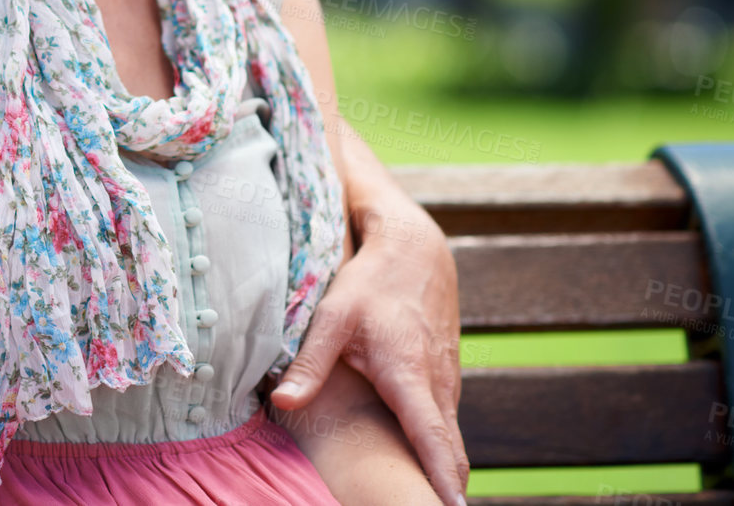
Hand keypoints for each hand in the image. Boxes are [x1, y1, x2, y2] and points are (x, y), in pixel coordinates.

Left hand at [271, 208, 467, 505]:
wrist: (415, 252)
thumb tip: (282, 402)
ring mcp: (447, 383)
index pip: (432, 438)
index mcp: (409, 375)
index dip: (440, 477)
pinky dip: (440, 449)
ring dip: (442, 471)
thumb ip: (310, 364)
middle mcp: (438, 384)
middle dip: (444, 487)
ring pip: (450, 439)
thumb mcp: (333, 317)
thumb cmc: (370, 284)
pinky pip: (445, 424)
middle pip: (450, 451)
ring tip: (425, 500)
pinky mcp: (446, 379)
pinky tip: (422, 469)